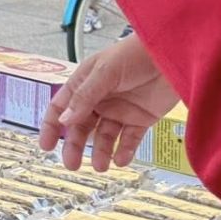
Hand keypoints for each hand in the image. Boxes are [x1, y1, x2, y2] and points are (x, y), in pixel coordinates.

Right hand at [38, 33, 176, 171]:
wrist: (174, 54)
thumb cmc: (136, 53)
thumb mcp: (105, 72)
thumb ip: (85, 97)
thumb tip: (64, 120)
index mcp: (85, 83)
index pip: (61, 107)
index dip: (52, 126)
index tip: (46, 145)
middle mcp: (100, 98)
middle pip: (81, 127)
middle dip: (75, 146)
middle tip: (72, 164)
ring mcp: (121, 109)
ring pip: (104, 136)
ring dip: (100, 151)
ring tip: (101, 165)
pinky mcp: (142, 118)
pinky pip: (130, 139)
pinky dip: (125, 151)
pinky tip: (121, 159)